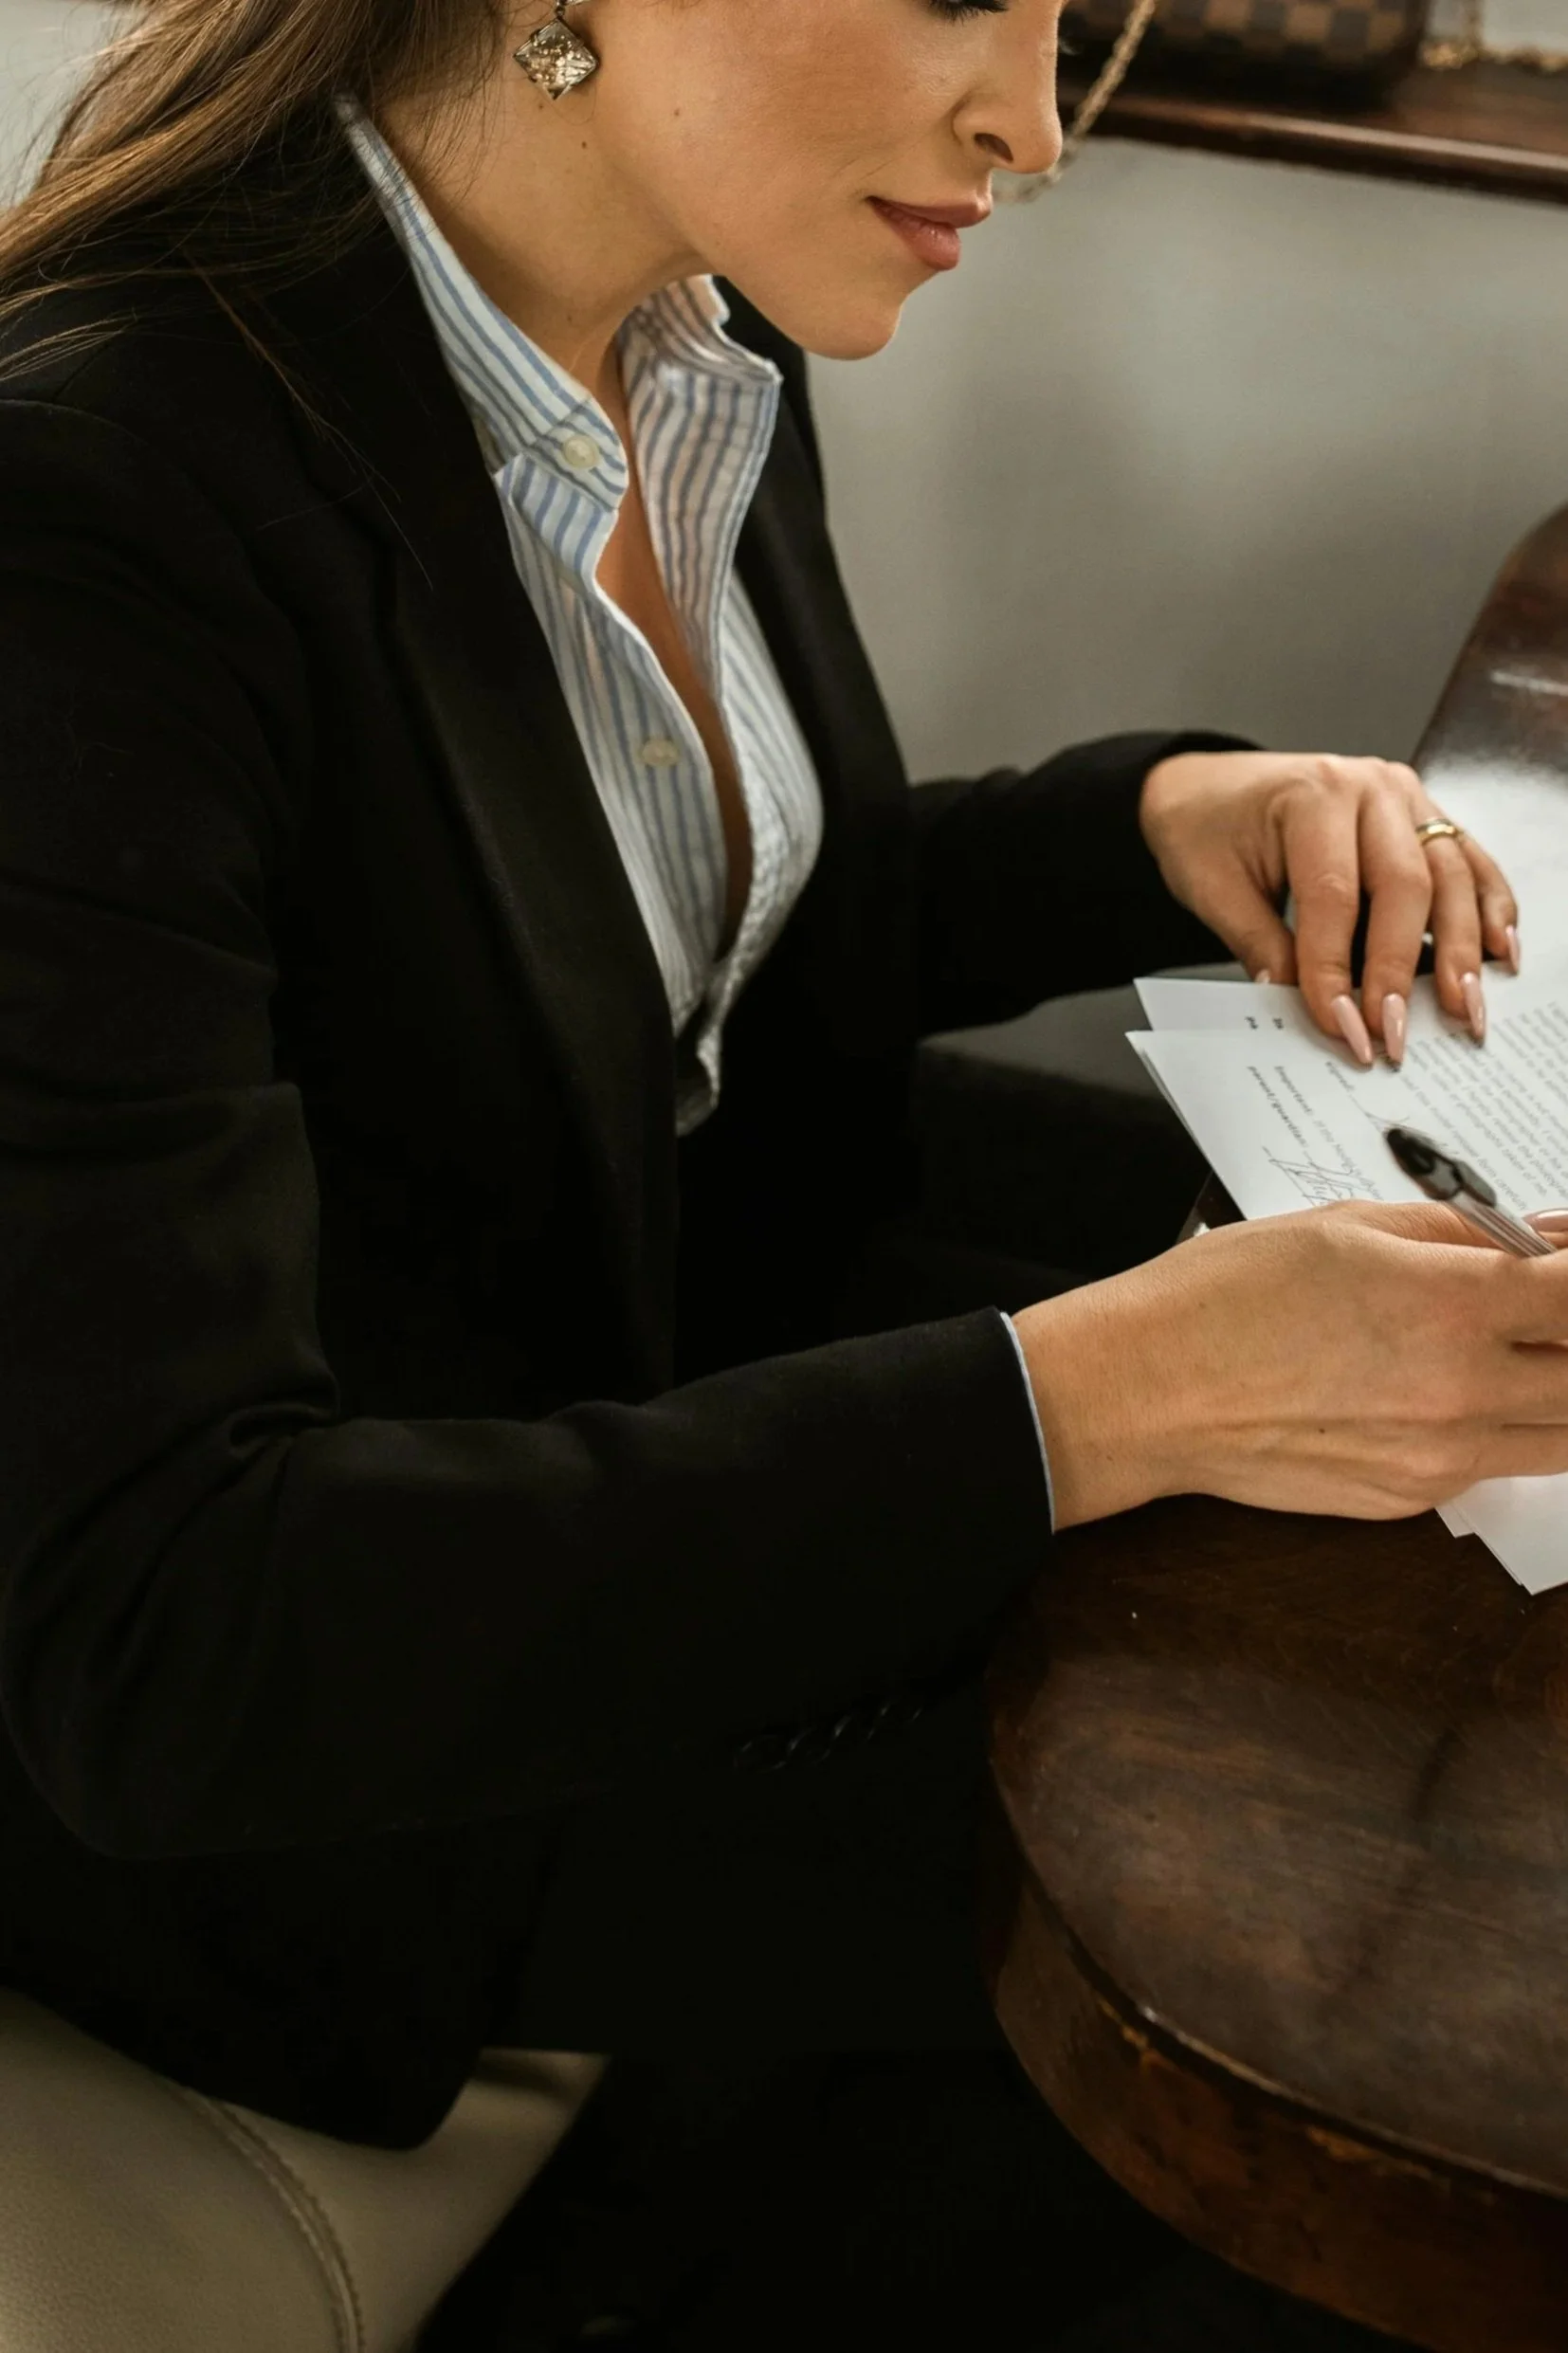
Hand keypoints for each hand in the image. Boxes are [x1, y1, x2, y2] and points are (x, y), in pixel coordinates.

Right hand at [1012, 1201, 1567, 1528]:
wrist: (1145, 1392)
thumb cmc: (1224, 1298)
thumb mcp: (1345, 1228)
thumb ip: (1458, 1232)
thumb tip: (1540, 1236)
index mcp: (1449, 1306)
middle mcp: (1461, 1392)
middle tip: (1540, 1308)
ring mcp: (1440, 1458)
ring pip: (1562, 1435)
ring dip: (1551, 1387)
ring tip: (1505, 1350)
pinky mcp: (1411, 1499)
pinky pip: (1493, 1464)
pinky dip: (1495, 1426)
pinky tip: (1439, 1389)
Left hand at [1139, 750, 1519, 1062]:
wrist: (1208, 789)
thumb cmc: (1206, 830)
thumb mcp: (1213, 889)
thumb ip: (1262, 946)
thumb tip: (1309, 1008)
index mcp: (1312, 795)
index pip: (1333, 896)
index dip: (1339, 971)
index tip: (1344, 1029)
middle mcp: (1369, 788)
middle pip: (1405, 884)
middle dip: (1402, 968)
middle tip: (1399, 1033)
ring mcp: (1405, 799)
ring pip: (1450, 875)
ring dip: (1462, 946)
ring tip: (1464, 1006)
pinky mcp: (1424, 817)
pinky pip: (1468, 863)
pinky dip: (1488, 908)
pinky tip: (1499, 952)